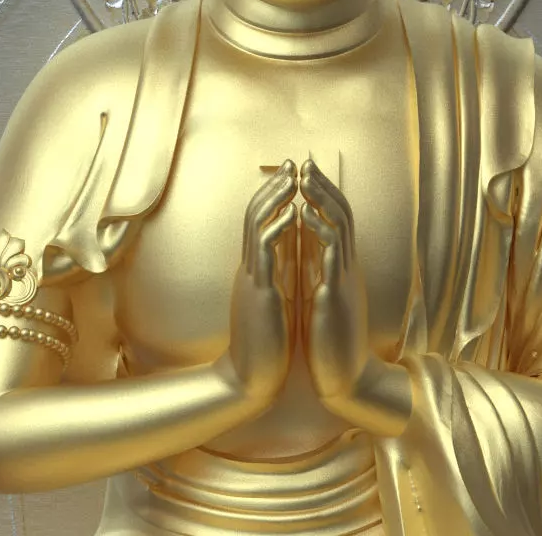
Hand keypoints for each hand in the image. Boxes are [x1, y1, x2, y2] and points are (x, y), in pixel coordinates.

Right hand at [218, 161, 299, 409]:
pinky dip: (276, 232)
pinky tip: (289, 216)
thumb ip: (275, 273)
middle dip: (274, 187)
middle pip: (254, 215)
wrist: (250, 378)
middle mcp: (250, 269)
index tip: (291, 174)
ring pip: (256, 227)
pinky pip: (264, 255)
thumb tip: (285, 250)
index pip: (260, 221)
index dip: (274, 195)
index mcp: (256, 270)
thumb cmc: (265, 342)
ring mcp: (252, 280)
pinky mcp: (260, 295)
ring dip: (274, 200)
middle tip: (290, 163)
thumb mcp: (272, 300)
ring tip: (289, 179)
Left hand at [297, 160, 376, 406]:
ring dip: (323, 201)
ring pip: (340, 229)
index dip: (323, 194)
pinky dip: (321, 233)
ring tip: (306, 180)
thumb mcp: (324, 296)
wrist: (346, 378)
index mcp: (340, 269)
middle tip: (306, 164)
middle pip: (342, 215)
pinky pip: (332, 257)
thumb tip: (308, 244)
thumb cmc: (331, 340)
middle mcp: (346, 268)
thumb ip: (320, 270)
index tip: (306, 173)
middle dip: (323, 188)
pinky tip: (309, 216)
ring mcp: (344, 280)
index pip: (337, 220)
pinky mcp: (336, 296)